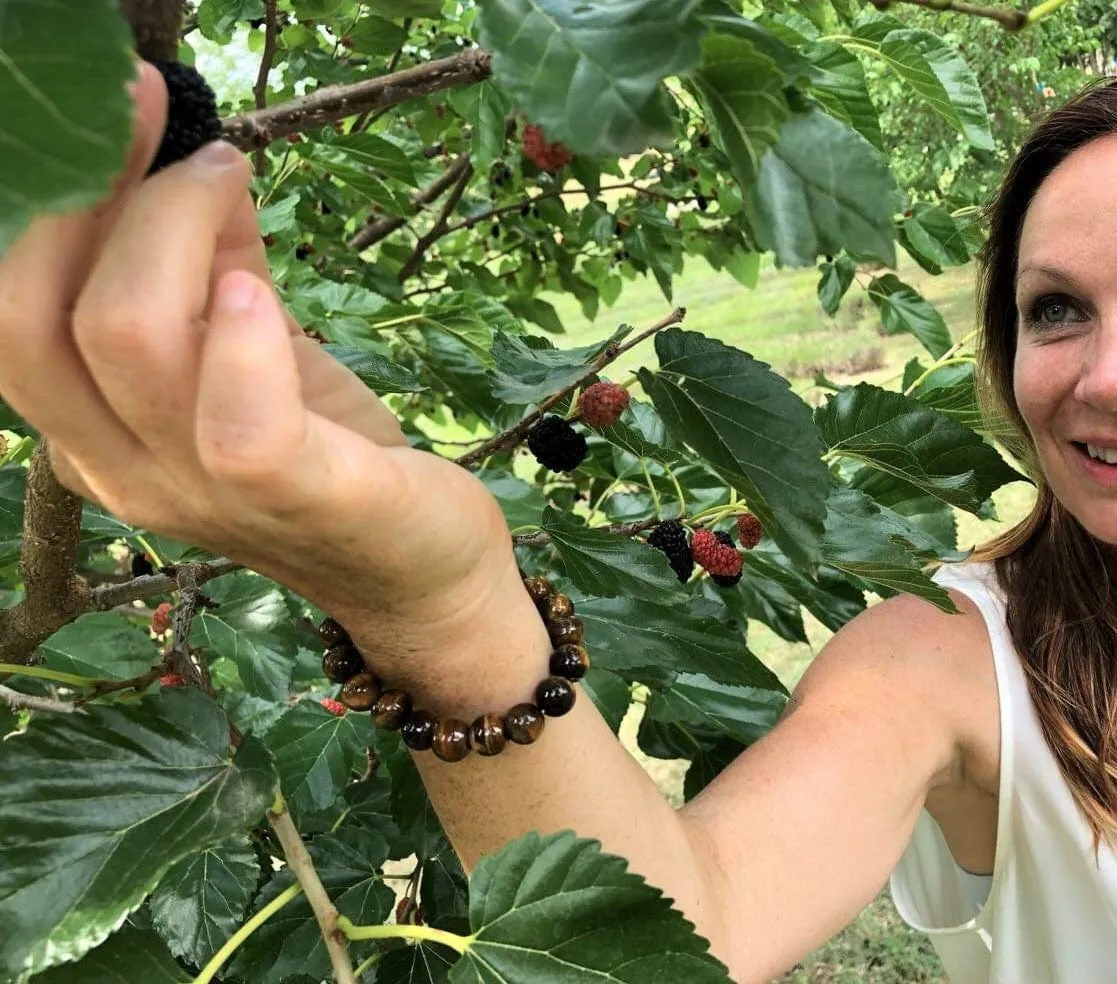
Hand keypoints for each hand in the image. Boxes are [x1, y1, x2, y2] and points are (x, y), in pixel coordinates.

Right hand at [0, 62, 515, 630]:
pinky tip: (258, 288)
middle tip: (189, 143)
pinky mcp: (298, 496)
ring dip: (177, 227)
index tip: (124, 108)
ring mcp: (203, 494)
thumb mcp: (256, 349)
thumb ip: (215, 268)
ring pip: (126, 338)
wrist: (418, 567)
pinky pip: (239, 420)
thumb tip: (202, 159)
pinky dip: (243, 337)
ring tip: (232, 182)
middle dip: (102, 196)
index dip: (49, 197)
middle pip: (36, 317)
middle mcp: (124, 471)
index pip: (13, 312)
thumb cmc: (329, 450)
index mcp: (96, 434)